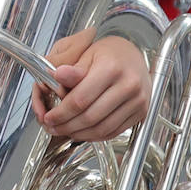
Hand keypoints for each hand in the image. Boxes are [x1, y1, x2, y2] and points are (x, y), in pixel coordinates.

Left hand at [32, 33, 149, 141]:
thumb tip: (56, 76)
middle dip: (68, 126)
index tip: (49, 117)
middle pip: (91, 117)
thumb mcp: (88, 54)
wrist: (135, 56)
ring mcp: (137, 100)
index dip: (61, 113)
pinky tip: (84, 132)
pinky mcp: (141, 112)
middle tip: (54, 127)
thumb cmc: (111, 53)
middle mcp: (128, 85)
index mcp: (112, 68)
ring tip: (66, 131)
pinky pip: (114, 131)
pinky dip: (96, 136)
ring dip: (80, 134)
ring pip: (102, 128)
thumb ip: (73, 70)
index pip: (80, 100)